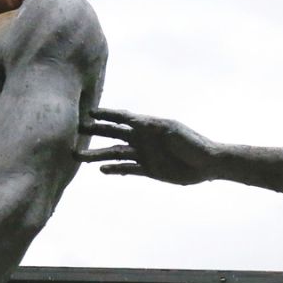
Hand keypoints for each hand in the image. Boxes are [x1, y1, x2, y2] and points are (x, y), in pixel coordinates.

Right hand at [80, 108, 211, 184]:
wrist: (207, 163)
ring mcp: (144, 154)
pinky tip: (101, 170)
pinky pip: (127, 169)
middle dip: (95, 133)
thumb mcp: (172, 130)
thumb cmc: (192, 142)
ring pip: (115, 154)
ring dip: (98, 155)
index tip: (89, 113)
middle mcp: (142, 139)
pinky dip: (114, 169)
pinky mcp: (149, 170)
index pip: (122, 118)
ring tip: (79, 157)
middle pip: (113, 134)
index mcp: (148, 125)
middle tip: (76, 132)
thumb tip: (132, 121)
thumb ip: (151, 127)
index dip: (106, 114)